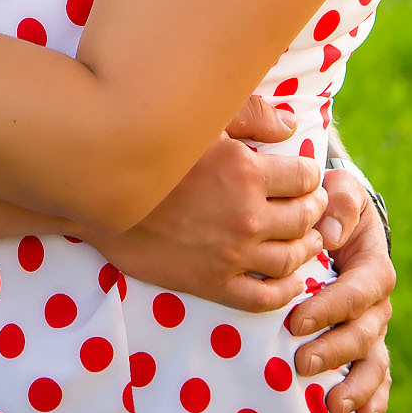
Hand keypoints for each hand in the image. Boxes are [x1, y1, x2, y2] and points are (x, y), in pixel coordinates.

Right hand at [103, 96, 330, 310]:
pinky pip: (265, 296)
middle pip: (304, 218)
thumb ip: (251, 116)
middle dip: (314, 210)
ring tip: (308, 239)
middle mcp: (246, 215)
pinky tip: (291, 279)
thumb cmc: (148, 152)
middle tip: (311, 206)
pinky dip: (286, 290)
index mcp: (246, 172)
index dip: (310, 176)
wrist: (98, 197)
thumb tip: (292, 125)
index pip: (305, 178)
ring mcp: (231, 254)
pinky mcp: (212, 284)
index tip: (305, 176)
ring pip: (292, 258)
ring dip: (308, 247)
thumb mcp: (199, 122)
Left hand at [286, 169, 395, 412]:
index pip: (358, 291)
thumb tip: (327, 234)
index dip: (331, 308)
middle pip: (364, 332)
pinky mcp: (362, 341)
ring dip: (356, 386)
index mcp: (373, 265)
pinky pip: (376, 374)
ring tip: (333, 406)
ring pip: (373, 360)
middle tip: (301, 363)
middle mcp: (377, 301)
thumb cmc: (331, 203)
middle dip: (335, 351)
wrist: (336, 216)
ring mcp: (371, 324)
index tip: (297, 321)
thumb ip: (337, 204)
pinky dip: (374, 398)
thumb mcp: (338, 190)